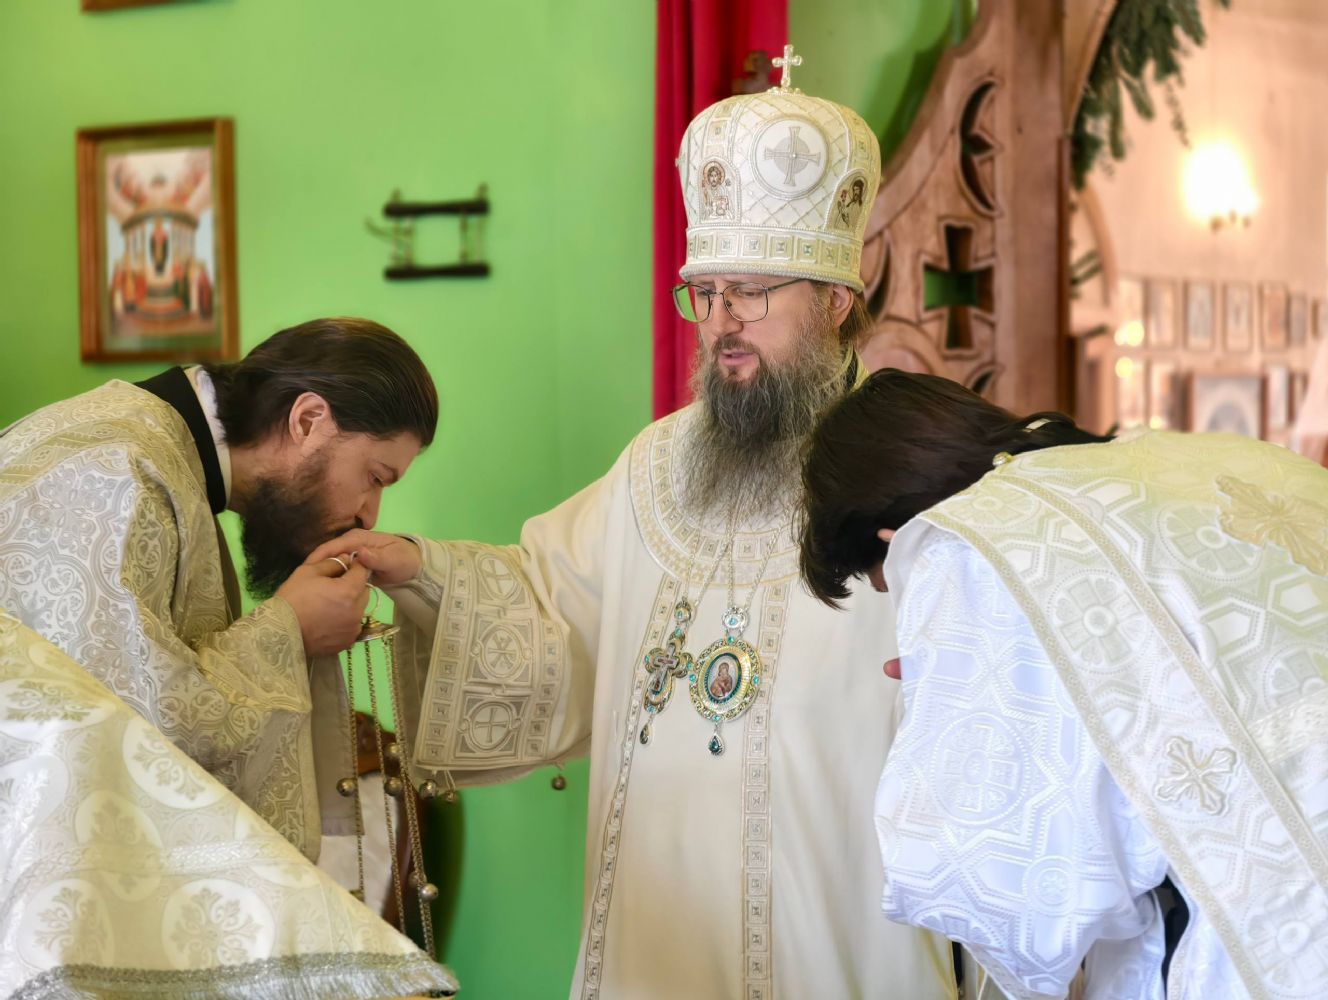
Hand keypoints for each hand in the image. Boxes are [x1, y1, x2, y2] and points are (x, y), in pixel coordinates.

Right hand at [276, 557, 371, 656]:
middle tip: (333, 587)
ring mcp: (353, 629)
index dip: (354, 567)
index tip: (344, 567)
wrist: (279, 632)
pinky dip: (345, 620)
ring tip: (329, 605)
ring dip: (351, 604)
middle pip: (364, 591)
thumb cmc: (292, 599)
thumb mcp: (308, 572)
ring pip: (359, 609)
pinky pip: (352, 625)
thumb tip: (346, 558)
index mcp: (349, 591)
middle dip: (354, 585)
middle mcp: (357, 611)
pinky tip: (329, 620)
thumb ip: (332, 563)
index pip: (363, 572)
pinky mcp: (347, 642)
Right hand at [306, 529, 421, 586]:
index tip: (305, 570)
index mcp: (358, 538)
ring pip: (330, 565)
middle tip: (303, 585)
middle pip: (327, 556)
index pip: (333, 546)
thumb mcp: (394, 560)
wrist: (413, 567)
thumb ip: (377, 558)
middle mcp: (350, 544)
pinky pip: (336, 573)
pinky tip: (322, 592)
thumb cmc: (404, 561)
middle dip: (316, 568)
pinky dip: (329, 581)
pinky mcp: (350, 566)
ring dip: (321, 576)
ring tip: (309, 590)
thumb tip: (360, 553)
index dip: (318, 557)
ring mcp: (349, 556)